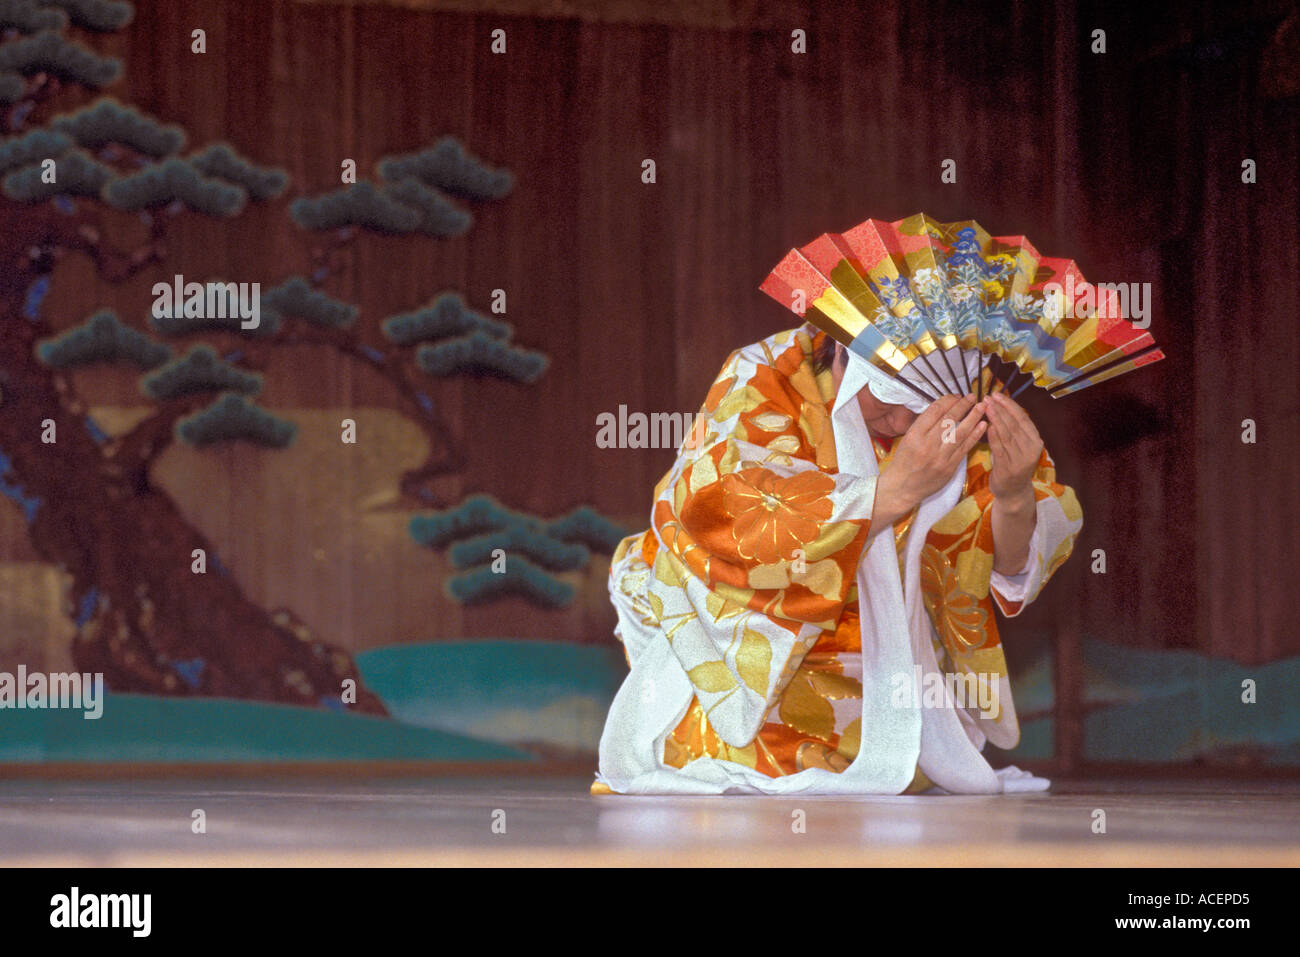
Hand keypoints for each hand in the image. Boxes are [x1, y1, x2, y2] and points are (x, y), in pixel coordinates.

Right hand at [877, 394, 987, 513]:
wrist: (902, 487)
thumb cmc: (903, 461)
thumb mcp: (907, 439)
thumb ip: (924, 425)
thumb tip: (944, 409)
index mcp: (914, 435)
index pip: (935, 411)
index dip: (948, 400)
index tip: (957, 396)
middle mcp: (927, 445)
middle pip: (949, 419)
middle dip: (963, 405)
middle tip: (973, 396)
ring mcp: (939, 457)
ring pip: (960, 433)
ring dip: (973, 417)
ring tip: (982, 407)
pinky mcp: (949, 468)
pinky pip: (964, 448)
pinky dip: (975, 435)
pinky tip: (982, 425)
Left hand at [985, 392, 1042, 502]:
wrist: (1013, 492)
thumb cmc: (1012, 463)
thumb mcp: (1017, 445)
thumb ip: (1012, 428)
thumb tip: (999, 405)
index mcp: (1035, 440)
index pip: (1022, 417)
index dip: (1009, 405)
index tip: (997, 394)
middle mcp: (1032, 448)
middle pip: (1015, 424)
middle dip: (1000, 409)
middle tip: (987, 398)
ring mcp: (1021, 459)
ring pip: (1007, 435)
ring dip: (996, 419)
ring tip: (985, 407)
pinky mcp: (1009, 469)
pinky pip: (1000, 449)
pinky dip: (994, 437)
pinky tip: (987, 426)